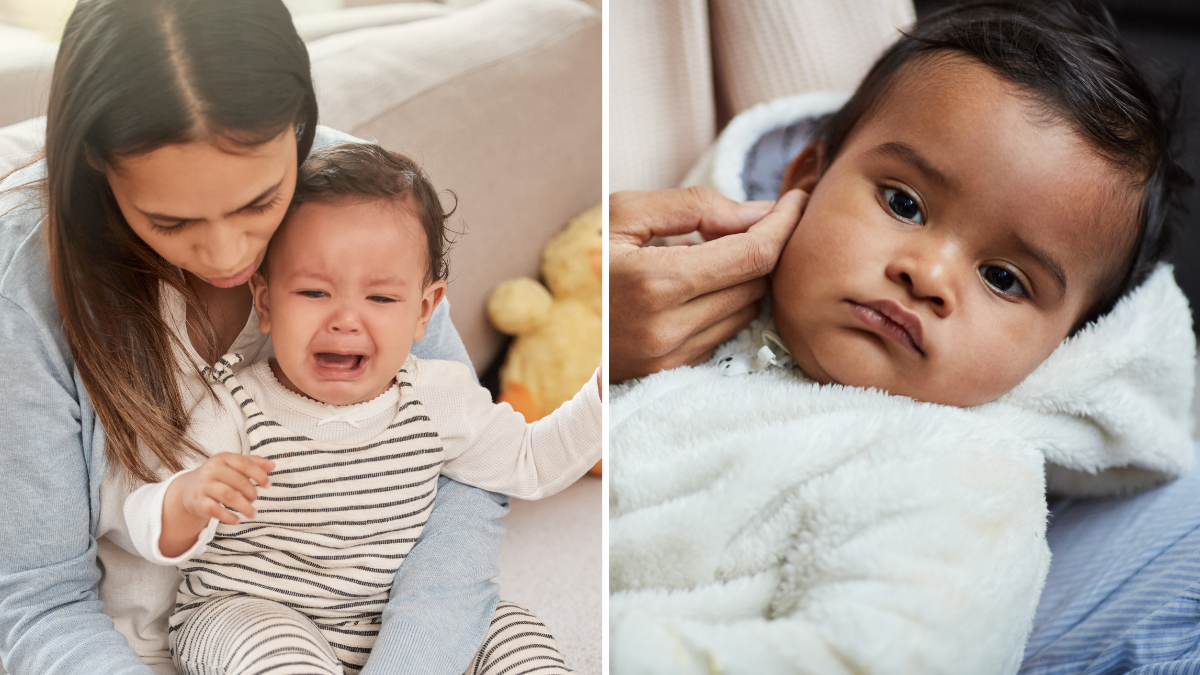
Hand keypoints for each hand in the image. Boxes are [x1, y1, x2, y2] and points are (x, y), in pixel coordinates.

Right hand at [161, 453, 273, 556]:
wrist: (188, 489)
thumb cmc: (217, 476)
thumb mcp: (232, 465)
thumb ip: (253, 463)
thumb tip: (272, 465)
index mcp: (222, 458)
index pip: (245, 464)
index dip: (260, 475)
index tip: (269, 485)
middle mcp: (211, 470)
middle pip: (238, 482)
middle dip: (252, 493)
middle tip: (255, 500)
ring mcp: (204, 486)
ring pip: (228, 496)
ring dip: (244, 507)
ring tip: (253, 514)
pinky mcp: (198, 502)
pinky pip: (216, 510)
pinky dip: (229, 517)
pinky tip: (237, 520)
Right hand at [609, 187, 805, 382]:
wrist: (554, 326)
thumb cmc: (591, 262)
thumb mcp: (624, 215)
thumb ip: (693, 207)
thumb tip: (757, 212)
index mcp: (656, 281)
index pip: (753, 253)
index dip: (784, 224)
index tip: (798, 202)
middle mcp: (668, 326)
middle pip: (758, 281)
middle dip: (767, 246)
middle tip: (762, 219)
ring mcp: (673, 355)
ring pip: (749, 308)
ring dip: (749, 277)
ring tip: (721, 253)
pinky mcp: (676, 370)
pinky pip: (728, 330)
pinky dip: (729, 303)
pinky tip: (707, 285)